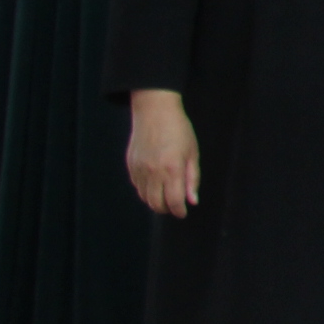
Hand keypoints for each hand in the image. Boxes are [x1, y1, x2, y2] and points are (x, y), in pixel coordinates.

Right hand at [125, 91, 197, 217]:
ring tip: (166, 195)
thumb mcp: (193, 153)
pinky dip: (146, 191)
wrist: (154, 111)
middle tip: (175, 205)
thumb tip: (192, 201)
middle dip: (167, 209)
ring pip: (145, 197)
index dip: (179, 211)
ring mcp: (139, 169)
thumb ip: (192, 179)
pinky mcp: (131, 165)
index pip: (174, 201)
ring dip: (155, 201)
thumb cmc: (179, 130)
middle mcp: (153, 171)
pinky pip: (137, 186)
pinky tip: (155, 184)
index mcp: (172, 168)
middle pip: (156, 204)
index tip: (183, 212)